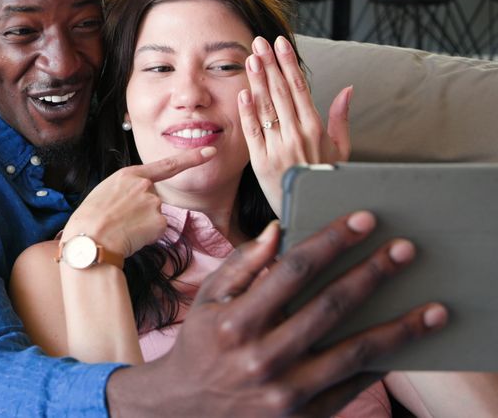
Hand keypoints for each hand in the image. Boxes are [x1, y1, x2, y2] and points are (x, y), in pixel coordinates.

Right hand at [65, 147, 215, 257]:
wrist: (90, 239)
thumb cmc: (90, 219)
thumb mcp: (105, 192)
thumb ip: (126, 190)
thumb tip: (136, 202)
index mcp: (129, 175)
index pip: (167, 165)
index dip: (191, 159)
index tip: (210, 152)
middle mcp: (145, 186)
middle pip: (153, 200)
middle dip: (141, 212)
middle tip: (119, 221)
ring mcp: (154, 203)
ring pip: (155, 217)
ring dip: (142, 225)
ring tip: (121, 229)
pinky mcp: (160, 222)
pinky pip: (157, 231)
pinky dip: (146, 237)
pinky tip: (130, 237)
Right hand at [106, 211, 447, 416]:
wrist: (186, 409)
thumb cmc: (201, 346)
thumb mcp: (208, 300)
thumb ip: (242, 264)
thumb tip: (279, 231)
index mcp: (237, 321)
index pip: (293, 270)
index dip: (332, 241)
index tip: (364, 220)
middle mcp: (262, 356)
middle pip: (331, 306)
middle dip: (373, 274)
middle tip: (405, 251)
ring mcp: (285, 390)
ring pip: (354, 352)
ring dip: (399, 329)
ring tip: (432, 310)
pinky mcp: (303, 415)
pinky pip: (352, 386)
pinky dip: (381, 365)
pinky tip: (404, 346)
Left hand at [238, 36, 351, 216]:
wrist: (313, 211)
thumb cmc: (325, 178)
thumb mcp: (341, 149)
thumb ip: (341, 118)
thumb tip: (347, 89)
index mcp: (316, 128)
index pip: (300, 87)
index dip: (288, 64)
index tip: (280, 44)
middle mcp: (297, 134)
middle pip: (280, 92)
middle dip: (269, 64)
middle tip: (259, 41)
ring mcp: (278, 147)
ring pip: (266, 107)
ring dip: (257, 81)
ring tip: (251, 58)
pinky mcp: (261, 161)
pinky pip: (253, 132)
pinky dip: (248, 112)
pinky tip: (243, 92)